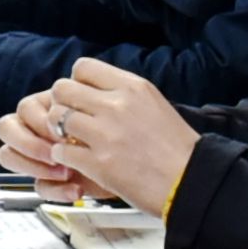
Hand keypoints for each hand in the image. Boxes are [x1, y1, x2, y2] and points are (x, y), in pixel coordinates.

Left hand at [5, 59, 196, 214]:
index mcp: (133, 88)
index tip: (80, 96)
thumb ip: (124, 95)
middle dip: (61, 104)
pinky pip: (61, 151)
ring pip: (56, 119)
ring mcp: (106, 135)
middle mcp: (117, 106)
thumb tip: (95, 90)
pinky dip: (63, 156)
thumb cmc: (177, 148)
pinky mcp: (99, 164)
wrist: (191, 181)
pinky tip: (75, 161)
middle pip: (62, 89)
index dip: (76, 82)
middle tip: (69, 119)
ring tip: (71, 141)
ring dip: (58, 131)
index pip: (83, 67)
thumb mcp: (154, 104)